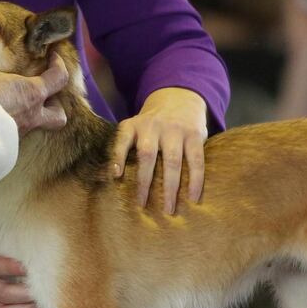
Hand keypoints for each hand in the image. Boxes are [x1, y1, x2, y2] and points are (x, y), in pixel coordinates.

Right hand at [0, 53, 68, 134]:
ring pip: (34, 127)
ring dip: (27, 117)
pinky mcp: (7, 145)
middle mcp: (33, 116)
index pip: (59, 78)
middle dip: (55, 108)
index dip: (59, 65)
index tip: (53, 57)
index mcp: (33, 93)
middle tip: (43, 98)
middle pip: (59, 117)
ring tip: (13, 108)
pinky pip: (13, 135)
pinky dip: (6, 127)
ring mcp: (21, 132)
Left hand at [112, 87, 207, 213]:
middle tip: (142, 205)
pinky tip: (193, 197)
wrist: (179, 97)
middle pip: (147, 156)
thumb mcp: (135, 127)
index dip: (118, 156)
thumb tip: (110, 178)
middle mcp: (153, 126)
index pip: (122, 140)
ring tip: (169, 209)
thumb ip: (125, 147)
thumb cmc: (152, 124)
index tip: (116, 175)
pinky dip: (195, 180)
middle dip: (144, 183)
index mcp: (134, 126)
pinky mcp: (194, 135)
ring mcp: (175, 130)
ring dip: (170, 188)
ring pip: (172, 162)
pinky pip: (196, 160)